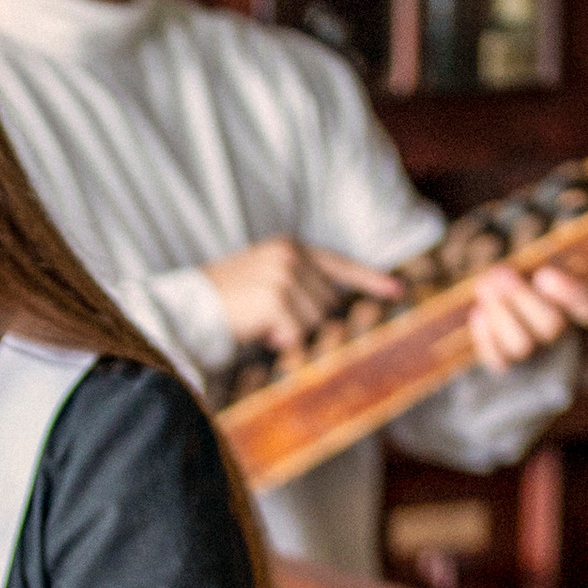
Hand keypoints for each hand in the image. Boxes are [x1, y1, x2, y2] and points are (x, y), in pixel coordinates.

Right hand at [206, 240, 402, 359]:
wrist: (189, 309)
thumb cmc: (226, 302)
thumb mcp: (265, 281)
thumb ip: (298, 285)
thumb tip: (331, 309)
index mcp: (289, 247)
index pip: (339, 264)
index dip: (370, 279)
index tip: (398, 290)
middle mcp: (290, 255)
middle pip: (329, 301)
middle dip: (308, 319)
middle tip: (273, 323)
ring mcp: (283, 275)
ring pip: (316, 319)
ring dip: (292, 332)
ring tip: (263, 325)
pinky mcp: (275, 298)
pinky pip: (298, 332)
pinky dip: (281, 340)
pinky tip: (260, 333)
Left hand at [466, 258, 587, 372]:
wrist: (535, 335)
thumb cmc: (546, 296)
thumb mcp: (556, 280)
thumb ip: (552, 279)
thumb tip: (533, 279)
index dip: (568, 294)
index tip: (543, 275)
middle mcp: (569, 342)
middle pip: (550, 325)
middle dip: (520, 297)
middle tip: (499, 272)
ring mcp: (541, 361)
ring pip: (521, 345)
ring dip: (500, 312)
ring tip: (484, 284)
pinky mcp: (514, 371)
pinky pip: (500, 362)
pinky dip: (486, 338)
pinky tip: (478, 313)